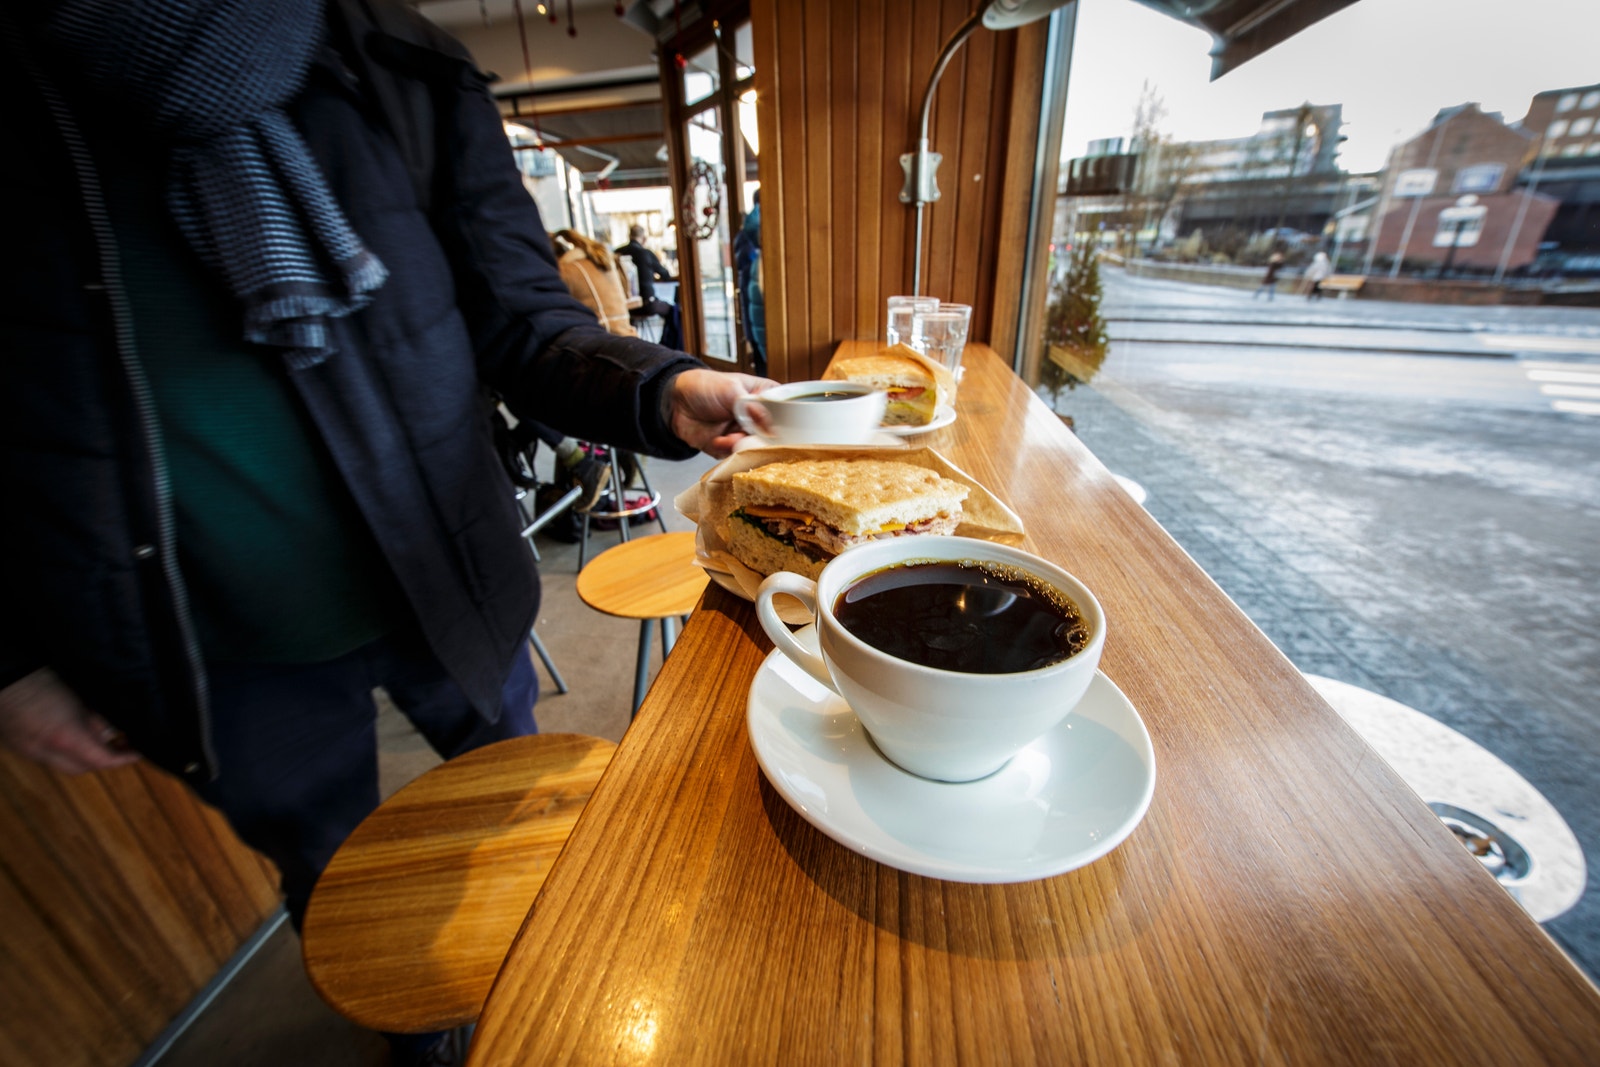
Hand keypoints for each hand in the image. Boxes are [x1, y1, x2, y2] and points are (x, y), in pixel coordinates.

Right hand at [0, 668, 140, 774]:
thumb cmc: (41, 681)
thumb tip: (111, 734)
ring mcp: (28, 751)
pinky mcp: (18, 747)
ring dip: (83, 757)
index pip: (100, 760)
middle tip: (121, 746)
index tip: (137, 753)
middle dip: (103, 760)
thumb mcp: (79, 699)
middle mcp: (44, 752)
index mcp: (64, 738)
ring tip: (101, 742)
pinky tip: (74, 737)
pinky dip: (64, 752)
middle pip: (81, 768)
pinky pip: (47, 757)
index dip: (122, 759)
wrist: (4, 679)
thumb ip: (96, 720)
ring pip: (63, 764)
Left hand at [668, 368, 777, 457]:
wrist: (676, 403)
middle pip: (775, 437)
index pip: (788, 413)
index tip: (778, 431)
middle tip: (749, 436)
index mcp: (767, 398)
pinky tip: (717, 440)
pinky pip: (738, 457)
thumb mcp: (731, 390)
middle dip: (761, 440)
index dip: (787, 424)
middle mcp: (760, 418)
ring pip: (756, 449)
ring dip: (742, 446)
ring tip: (728, 437)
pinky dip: (728, 451)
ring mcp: (746, 434)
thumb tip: (769, 426)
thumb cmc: (706, 387)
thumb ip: (751, 407)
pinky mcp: (732, 448)